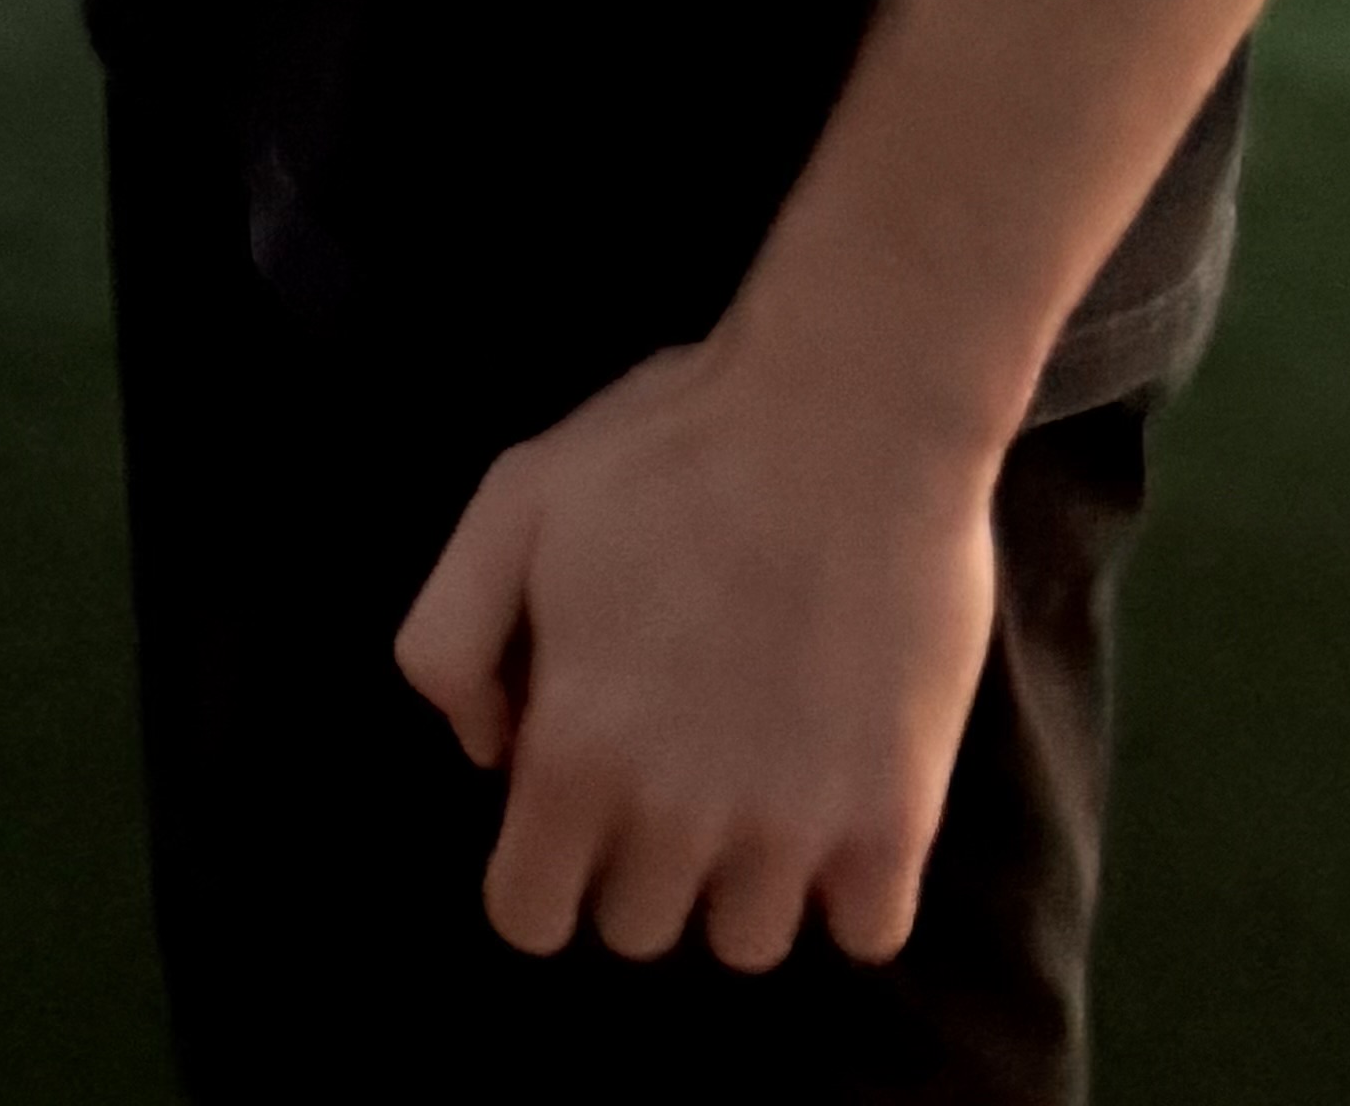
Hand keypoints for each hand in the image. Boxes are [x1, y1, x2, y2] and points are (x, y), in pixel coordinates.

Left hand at [392, 329, 1002, 974]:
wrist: (851, 407)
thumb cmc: (674, 444)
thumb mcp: (515, 502)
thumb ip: (453, 638)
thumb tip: (490, 750)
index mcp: (576, 754)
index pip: (528, 917)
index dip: (538, 866)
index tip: (571, 802)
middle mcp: (677, 821)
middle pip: (638, 929)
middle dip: (637, 860)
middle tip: (670, 761)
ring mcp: (793, 831)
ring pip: (747, 942)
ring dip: (742, 879)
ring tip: (757, 778)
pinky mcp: (896, 820)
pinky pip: (865, 935)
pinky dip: (851, 890)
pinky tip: (839, 802)